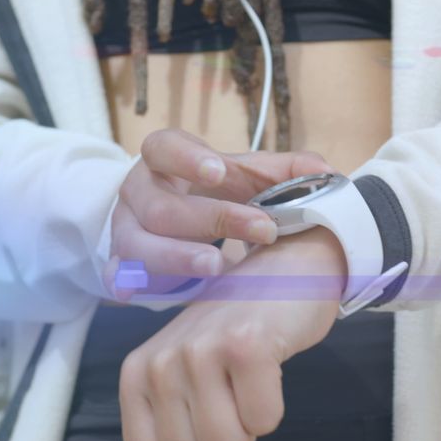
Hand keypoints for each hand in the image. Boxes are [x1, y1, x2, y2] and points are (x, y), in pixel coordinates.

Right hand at [106, 128, 333, 296]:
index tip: (220, 171)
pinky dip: (133, 284)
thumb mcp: (244, 178)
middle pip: (161, 205)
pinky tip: (155, 294)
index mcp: (164, 160)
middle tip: (262, 230)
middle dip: (213, 219)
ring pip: (138, 244)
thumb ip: (283, 172)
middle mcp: (137, 193)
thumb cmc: (213, 195)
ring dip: (179, 257)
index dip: (188, 158)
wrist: (171, 224)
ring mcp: (124, 230)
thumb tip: (322, 171)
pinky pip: (118, 277)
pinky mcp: (119, 266)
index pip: (163, 147)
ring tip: (218, 267)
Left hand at [119, 226, 347, 440]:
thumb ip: (173, 425)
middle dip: (226, 439)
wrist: (280, 269)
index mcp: (136, 377)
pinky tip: (265, 366)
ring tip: (246, 380)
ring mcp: (201, 351)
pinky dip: (273, 405)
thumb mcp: (184, 375)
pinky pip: (264, 419)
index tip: (206, 430)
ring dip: (250, 423)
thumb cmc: (234, 332)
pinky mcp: (245, 345)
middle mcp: (160, 364)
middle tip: (233, 396)